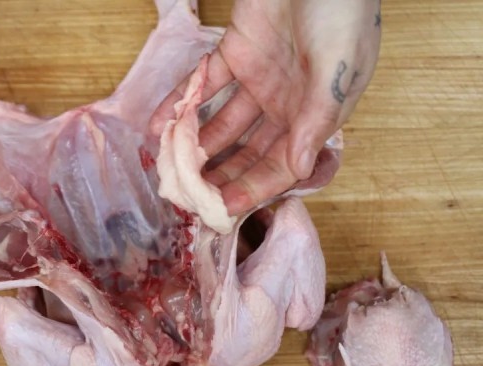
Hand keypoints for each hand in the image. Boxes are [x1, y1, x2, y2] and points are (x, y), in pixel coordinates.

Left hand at [150, 0, 381, 214]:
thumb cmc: (342, 15)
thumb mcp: (338, 75)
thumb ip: (315, 122)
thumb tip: (298, 169)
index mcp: (316, 115)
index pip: (282, 165)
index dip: (254, 189)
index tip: (223, 209)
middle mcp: (286, 104)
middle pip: (249, 152)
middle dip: (222, 175)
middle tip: (192, 197)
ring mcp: (259, 80)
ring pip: (223, 124)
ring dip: (199, 146)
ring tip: (172, 169)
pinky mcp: (234, 54)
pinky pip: (203, 86)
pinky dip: (181, 104)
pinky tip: (158, 127)